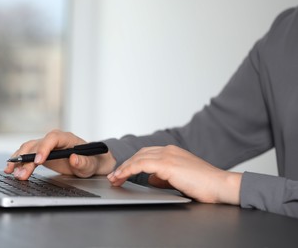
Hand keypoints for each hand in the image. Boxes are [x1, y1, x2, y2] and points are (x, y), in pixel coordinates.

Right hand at [4, 130, 115, 179]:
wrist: (89, 162)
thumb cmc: (91, 161)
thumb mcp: (91, 164)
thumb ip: (84, 162)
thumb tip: (74, 158)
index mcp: (67, 138)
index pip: (53, 138)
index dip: (44, 148)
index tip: (38, 161)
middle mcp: (53, 139)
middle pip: (37, 145)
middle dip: (27, 159)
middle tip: (22, 174)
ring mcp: (45, 146)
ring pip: (28, 148)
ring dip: (19, 160)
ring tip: (11, 172)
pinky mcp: (39, 153)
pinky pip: (26, 154)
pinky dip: (17, 161)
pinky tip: (10, 169)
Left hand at [107, 145, 241, 204]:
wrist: (220, 185)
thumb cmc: (204, 184)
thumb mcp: (179, 179)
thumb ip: (164, 177)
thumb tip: (151, 179)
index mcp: (172, 151)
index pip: (146, 154)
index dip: (132, 163)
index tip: (122, 173)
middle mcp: (169, 150)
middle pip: (139, 154)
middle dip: (125, 165)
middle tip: (114, 177)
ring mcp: (168, 155)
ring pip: (138, 158)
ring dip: (124, 168)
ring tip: (115, 179)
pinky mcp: (168, 164)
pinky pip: (141, 164)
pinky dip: (129, 169)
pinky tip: (122, 176)